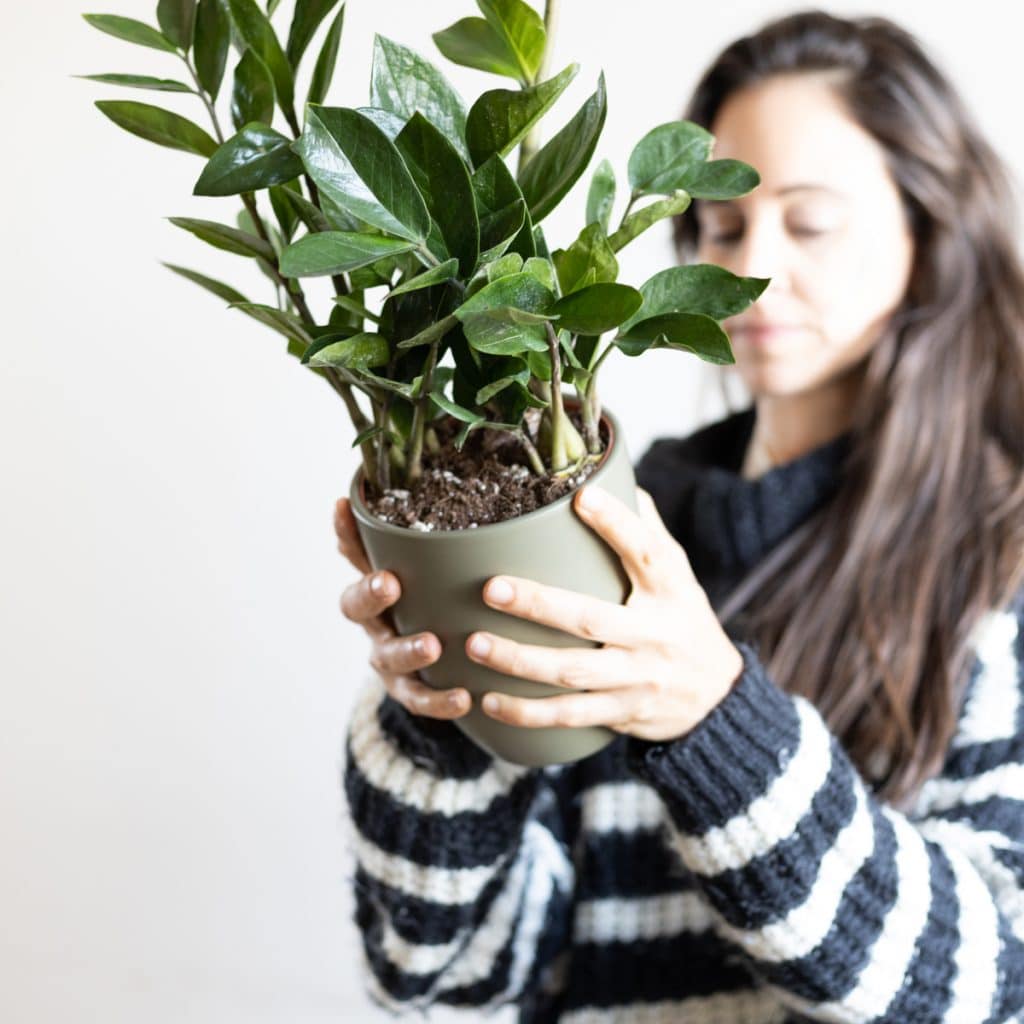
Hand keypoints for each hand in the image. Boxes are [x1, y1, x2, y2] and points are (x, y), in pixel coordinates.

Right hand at [334, 497, 470, 720]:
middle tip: (390, 582)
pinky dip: (438, 699)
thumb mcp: (439, 568)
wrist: (449, 665)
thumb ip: (438, 539)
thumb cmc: (443, 600)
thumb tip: (453, 485)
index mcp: (378, 583)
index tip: (341, 507)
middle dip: (369, 592)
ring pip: (386, 655)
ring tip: (433, 645)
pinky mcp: (407, 690)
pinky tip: (464, 696)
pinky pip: (417, 698)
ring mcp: (387, 656)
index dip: (344, 531)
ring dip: (407, 649)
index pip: (354, 552)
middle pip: (355, 605)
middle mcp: (374, 619)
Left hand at [464, 485, 744, 742]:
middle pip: (592, 619)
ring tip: (474, 644)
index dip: (618, 524)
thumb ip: (645, 529)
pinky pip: (569, 714)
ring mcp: (637, 678)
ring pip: (573, 672)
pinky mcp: (621, 712)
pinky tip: (488, 700)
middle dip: (538, 605)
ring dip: (520, 661)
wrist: (717, 695)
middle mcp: (655, 634)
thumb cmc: (682, 616)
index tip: (582, 498)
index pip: (647, 552)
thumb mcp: (677, 572)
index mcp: (670, 589)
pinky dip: (527, 712)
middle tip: (490, 588)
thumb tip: (608, 477)